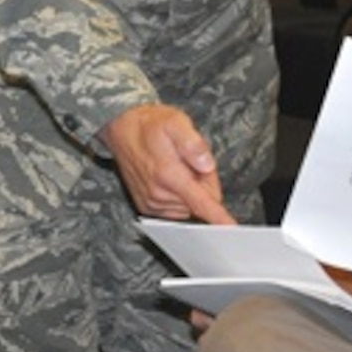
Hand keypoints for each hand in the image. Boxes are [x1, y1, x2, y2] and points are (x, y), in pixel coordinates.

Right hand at [100, 104, 233, 224]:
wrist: (122, 127)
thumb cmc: (150, 124)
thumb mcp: (176, 122)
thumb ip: (193, 144)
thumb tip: (207, 165)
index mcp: (168, 174)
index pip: (201, 203)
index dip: (218, 217)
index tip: (230, 229)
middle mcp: (159, 194)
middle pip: (201, 201)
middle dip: (202, 183)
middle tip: (190, 160)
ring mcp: (152, 203)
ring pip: (189, 206)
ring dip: (190, 189)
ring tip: (175, 165)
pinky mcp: (148, 207)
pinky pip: (176, 208)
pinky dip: (178, 195)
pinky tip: (168, 176)